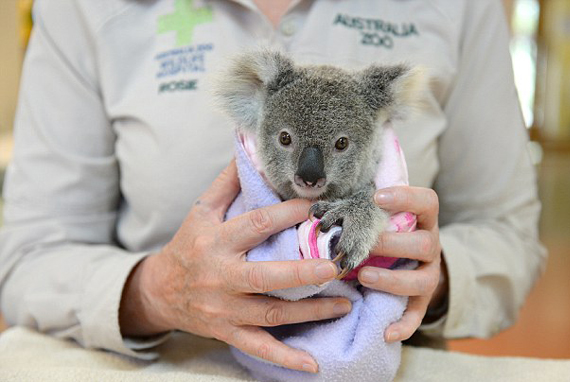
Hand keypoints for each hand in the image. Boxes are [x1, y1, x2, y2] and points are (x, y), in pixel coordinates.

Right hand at [119, 161, 350, 372]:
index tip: (319, 205)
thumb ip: (229, 182)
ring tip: (346, 303)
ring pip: (271, 313)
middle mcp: (220, 276)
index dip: (287, 214)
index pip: (256, 225)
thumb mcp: (202, 210)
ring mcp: (225, 309)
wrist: (160, 291)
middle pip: (265, 276)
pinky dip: (285, 358)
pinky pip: (259, 347)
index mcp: (216, 240)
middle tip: (337, 265)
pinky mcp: (228, 331)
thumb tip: (250, 148)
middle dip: (302, 272)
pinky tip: (314, 365)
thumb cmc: (189, 244)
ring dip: (310, 312)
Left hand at [357, 186, 447, 341]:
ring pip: (422, 280)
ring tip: (364, 277)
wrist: (410, 259)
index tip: (377, 197)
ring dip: (393, 280)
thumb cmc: (383, 231)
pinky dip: (404, 325)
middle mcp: (431, 246)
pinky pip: (417, 315)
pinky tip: (385, 333)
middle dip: (392, 245)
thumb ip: (360, 210)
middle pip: (425, 244)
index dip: (406, 197)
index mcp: (422, 220)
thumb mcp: (378, 217)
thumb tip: (316, 208)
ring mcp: (429, 274)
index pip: (427, 202)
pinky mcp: (422, 300)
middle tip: (364, 246)